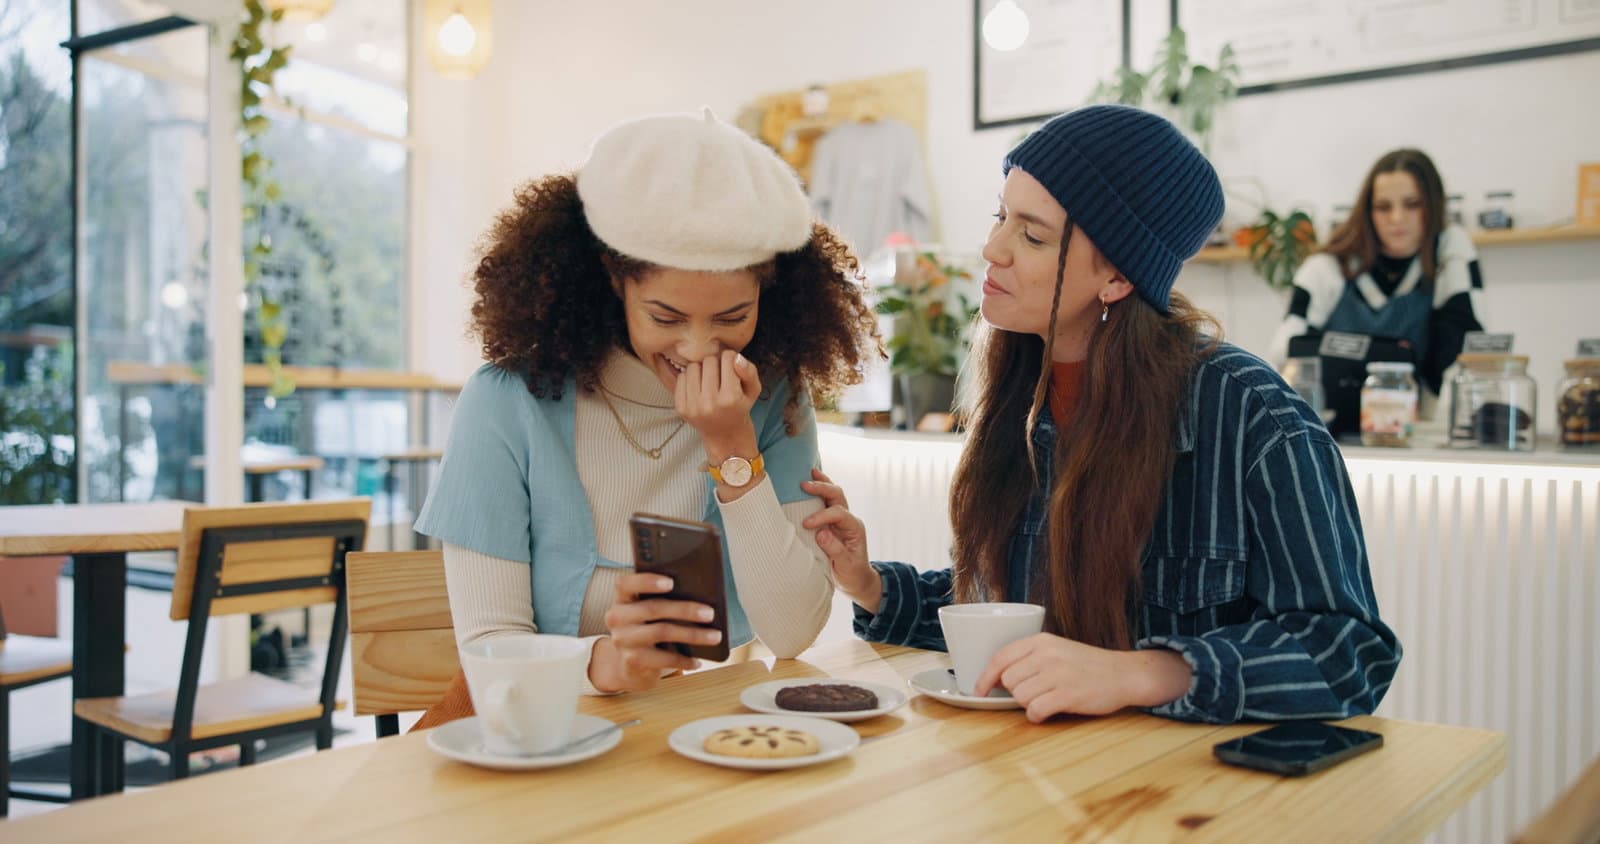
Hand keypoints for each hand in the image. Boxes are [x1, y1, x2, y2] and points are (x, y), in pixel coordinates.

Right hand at [590, 572, 722, 692]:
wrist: (630, 665)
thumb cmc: (649, 628)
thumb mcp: (650, 612)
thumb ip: (665, 599)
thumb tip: (702, 596)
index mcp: (623, 598)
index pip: (626, 583)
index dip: (647, 581)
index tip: (671, 582)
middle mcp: (618, 617)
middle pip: (653, 608)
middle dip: (685, 609)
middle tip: (710, 613)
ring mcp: (623, 640)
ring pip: (662, 632)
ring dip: (692, 634)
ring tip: (714, 636)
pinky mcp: (633, 660)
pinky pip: (664, 659)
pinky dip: (684, 659)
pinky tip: (698, 660)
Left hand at [675, 350, 760, 449]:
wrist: (725, 436)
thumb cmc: (740, 408)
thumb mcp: (753, 391)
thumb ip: (750, 371)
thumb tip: (736, 357)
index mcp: (731, 398)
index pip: (727, 358)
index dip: (731, 359)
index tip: (732, 368)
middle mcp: (710, 403)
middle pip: (709, 361)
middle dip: (716, 364)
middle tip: (720, 375)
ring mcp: (693, 406)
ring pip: (692, 367)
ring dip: (701, 369)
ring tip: (709, 380)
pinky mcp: (681, 408)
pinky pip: (681, 378)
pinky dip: (690, 378)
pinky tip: (698, 388)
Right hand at [799, 469, 880, 611]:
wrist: (856, 579)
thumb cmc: (852, 573)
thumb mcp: (845, 565)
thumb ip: (835, 550)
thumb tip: (821, 533)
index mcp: (854, 528)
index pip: (838, 514)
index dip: (822, 516)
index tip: (806, 524)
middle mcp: (848, 520)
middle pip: (838, 496)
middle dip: (822, 488)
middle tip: (804, 485)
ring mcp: (841, 519)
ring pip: (834, 494)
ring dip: (822, 483)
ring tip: (810, 473)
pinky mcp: (832, 522)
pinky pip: (826, 501)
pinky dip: (819, 491)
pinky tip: (810, 482)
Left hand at [972, 634, 1191, 722]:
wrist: (1124, 674)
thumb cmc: (1087, 666)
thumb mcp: (1057, 650)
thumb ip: (1029, 659)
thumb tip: (997, 679)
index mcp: (1041, 641)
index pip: (1000, 657)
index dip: (985, 677)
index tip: (979, 691)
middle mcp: (1047, 655)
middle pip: (1009, 681)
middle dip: (1016, 692)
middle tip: (1036, 693)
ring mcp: (1058, 674)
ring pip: (1020, 697)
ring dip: (1029, 704)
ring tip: (1047, 700)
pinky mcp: (1068, 695)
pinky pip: (1035, 711)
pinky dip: (1038, 716)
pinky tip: (1049, 711)